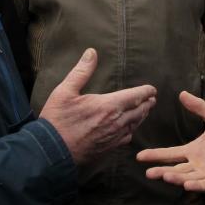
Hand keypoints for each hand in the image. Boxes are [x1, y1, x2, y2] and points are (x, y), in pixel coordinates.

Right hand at [40, 49, 156, 164]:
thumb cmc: (57, 120)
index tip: (152, 89)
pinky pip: (126, 138)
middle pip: (139, 111)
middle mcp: (116, 122)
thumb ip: (82, 71)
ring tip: (145, 111)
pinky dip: (132, 130)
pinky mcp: (108, 149)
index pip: (135, 96)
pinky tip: (130, 129)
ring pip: (134, 125)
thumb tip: (92, 52)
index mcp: (108, 106)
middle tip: (152, 99)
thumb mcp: (65, 91)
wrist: (52, 151)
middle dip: (147, 104)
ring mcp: (113, 137)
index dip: (145, 92)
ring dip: (142, 116)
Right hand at [137, 91, 204, 191]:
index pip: (170, 153)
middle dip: (162, 171)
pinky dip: (197, 186)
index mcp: (193, 150)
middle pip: (176, 169)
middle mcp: (197, 164)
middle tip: (149, 173)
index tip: (140, 156)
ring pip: (188, 178)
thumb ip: (199, 107)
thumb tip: (182, 93)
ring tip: (165, 176)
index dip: (156, 155)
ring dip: (176, 178)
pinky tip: (186, 185)